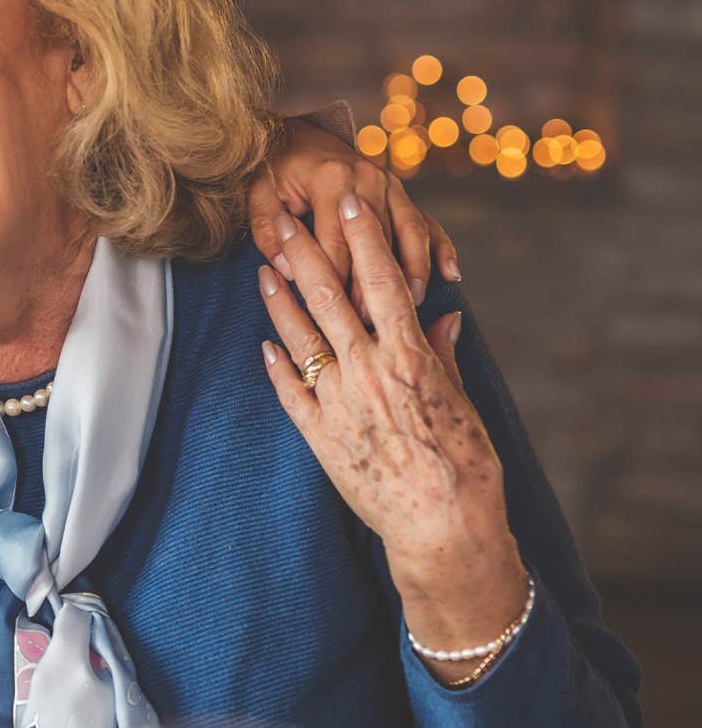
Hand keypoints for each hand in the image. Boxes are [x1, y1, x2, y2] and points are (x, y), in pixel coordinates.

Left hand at [249, 118, 460, 314]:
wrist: (295, 136)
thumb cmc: (272, 171)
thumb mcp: (257, 197)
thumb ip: (267, 233)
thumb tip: (287, 270)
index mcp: (330, 181)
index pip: (336, 244)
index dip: (336, 283)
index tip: (336, 318)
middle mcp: (366, 179)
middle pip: (377, 243)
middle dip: (374, 286)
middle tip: (372, 324)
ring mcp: (388, 184)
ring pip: (410, 232)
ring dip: (413, 270)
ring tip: (413, 304)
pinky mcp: (399, 191)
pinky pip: (425, 220)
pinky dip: (440, 246)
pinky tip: (451, 273)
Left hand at [257, 194, 525, 681]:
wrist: (443, 527)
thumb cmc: (465, 465)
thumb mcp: (462, 402)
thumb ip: (444, 355)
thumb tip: (442, 316)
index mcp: (410, 356)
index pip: (381, 281)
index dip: (364, 237)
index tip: (350, 201)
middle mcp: (369, 371)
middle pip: (328, 297)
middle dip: (304, 252)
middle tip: (282, 217)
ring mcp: (338, 402)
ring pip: (299, 337)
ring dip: (278, 300)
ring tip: (261, 268)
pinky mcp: (319, 436)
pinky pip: (290, 392)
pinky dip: (276, 364)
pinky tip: (263, 342)